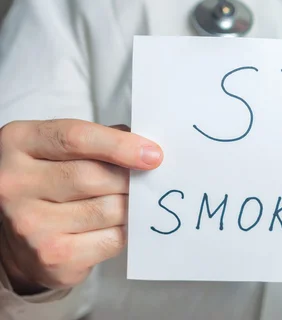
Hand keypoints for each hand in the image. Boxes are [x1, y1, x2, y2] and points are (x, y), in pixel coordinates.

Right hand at [0, 119, 162, 293]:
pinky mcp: (51, 256)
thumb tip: (147, 149)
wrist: (18, 234)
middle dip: (129, 178)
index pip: (76, 138)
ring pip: (108, 209)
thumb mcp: (60, 149)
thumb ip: (99, 140)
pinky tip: (117, 224)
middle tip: (146, 180)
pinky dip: (125, 230)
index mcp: (18, 143)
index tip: (154, 154)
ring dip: (129, 205)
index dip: (120, 145)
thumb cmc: (50, 180)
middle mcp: (15, 183)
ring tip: (128, 201)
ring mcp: (30, 223)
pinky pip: (111, 239)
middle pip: (94, 176)